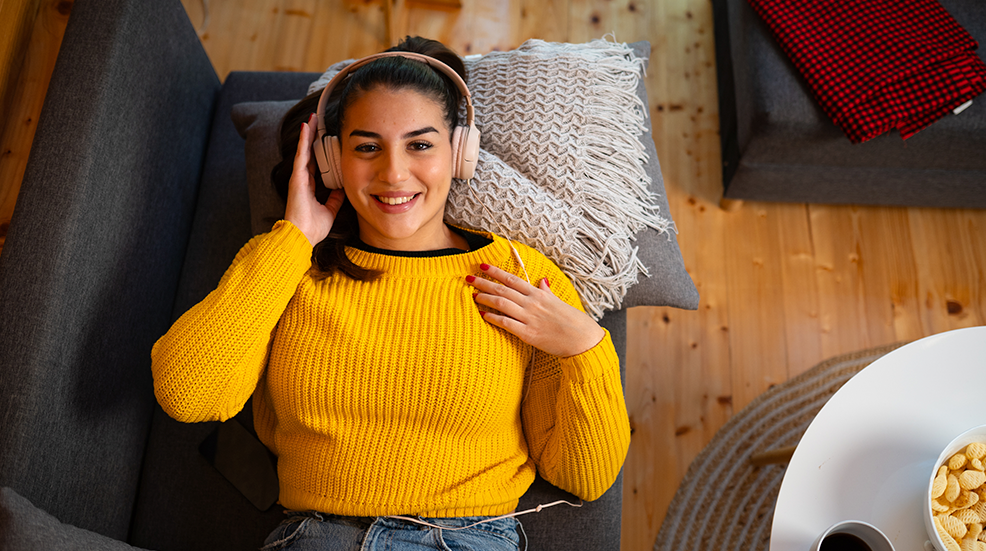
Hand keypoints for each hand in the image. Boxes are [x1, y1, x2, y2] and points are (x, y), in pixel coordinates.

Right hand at [284, 114, 344, 245]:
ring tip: (312, 118)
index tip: (323, 139)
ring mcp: (298, 178)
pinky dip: (304, 141)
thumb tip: (343, 189)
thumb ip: (335, 199)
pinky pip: (301, 155)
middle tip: (317, 121)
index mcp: (309, 187)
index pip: (314, 164)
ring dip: (308, 134)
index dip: (318, 151)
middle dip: (312, 137)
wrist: (302, 237)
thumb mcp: (330, 211)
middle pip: (308, 153)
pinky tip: (306, 128)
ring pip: (304, 150)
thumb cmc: (312, 228)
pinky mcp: (297, 178)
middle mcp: (302, 180)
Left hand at [467, 264, 605, 357]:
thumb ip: (547, 291)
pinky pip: (506, 324)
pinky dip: (494, 318)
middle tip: (469, 277)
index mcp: (539, 294)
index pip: (513, 279)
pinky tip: (483, 315)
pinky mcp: (528, 334)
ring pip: (502, 304)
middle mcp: (532, 303)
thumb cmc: (573, 321)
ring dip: (486, 298)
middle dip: (484, 282)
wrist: (582, 340)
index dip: (496, 272)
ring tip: (473, 294)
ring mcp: (529, 318)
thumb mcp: (559, 301)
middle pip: (503, 289)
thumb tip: (542, 280)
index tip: (483, 265)